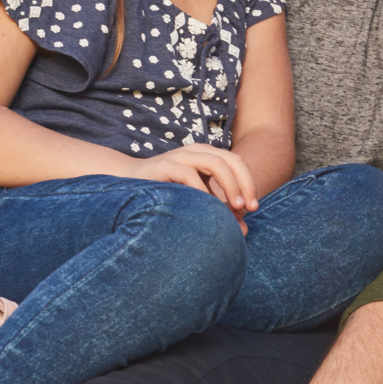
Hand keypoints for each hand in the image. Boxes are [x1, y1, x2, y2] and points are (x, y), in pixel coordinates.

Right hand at [134, 144, 259, 214]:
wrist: (128, 183)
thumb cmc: (168, 193)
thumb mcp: (198, 200)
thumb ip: (220, 211)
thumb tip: (244, 231)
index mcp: (207, 156)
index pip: (237, 163)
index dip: (249, 184)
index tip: (253, 209)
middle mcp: (197, 152)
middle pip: (231, 160)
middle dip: (244, 184)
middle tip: (248, 208)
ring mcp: (181, 156)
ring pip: (216, 163)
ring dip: (230, 185)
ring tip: (235, 207)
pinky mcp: (165, 166)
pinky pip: (189, 174)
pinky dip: (202, 191)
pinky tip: (205, 208)